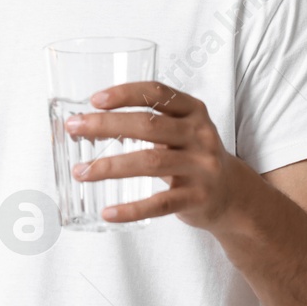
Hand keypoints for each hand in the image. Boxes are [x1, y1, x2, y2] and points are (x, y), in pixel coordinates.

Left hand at [63, 82, 237, 230]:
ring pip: (150, 162)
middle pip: (148, 125)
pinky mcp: (198, 198)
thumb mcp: (181, 130)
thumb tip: (87, 123)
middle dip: (105, 125)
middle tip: (73, 128)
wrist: (233, 195)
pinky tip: (108, 212)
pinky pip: (160, 204)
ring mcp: (202, 167)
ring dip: (109, 166)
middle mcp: (200, 135)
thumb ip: (147, 122)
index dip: (125, 93)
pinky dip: (132, 209)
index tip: (94, 99)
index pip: (158, 93)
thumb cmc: (192, 156)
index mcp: (193, 111)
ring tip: (80, 172)